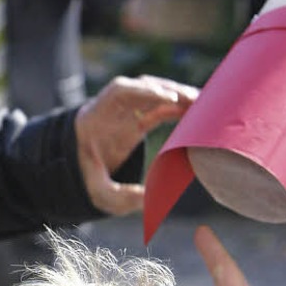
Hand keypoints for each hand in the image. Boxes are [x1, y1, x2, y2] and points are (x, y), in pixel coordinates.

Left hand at [74, 74, 197, 215]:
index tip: (168, 98)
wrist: (79, 170)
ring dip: (179, 96)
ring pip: (155, 93)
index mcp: (96, 116)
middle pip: (142, 87)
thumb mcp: (99, 192)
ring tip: (205, 105)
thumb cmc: (87, 178)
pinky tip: (199, 113)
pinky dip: (179, 107)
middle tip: (196, 100)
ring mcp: (126, 111)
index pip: (119, 92)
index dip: (144, 91)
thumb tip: (147, 198)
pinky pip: (161, 106)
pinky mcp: (138, 118)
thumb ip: (120, 197)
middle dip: (169, 90)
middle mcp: (113, 108)